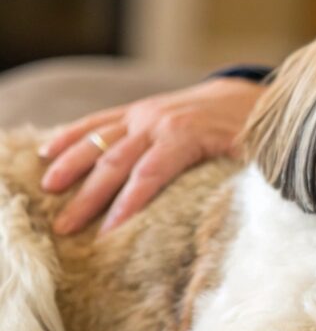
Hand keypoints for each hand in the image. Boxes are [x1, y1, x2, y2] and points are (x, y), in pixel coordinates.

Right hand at [40, 76, 264, 234]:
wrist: (246, 95)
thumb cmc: (252, 135)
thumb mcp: (253, 159)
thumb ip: (242, 185)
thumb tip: (234, 219)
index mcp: (186, 135)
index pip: (150, 175)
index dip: (128, 206)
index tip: (108, 235)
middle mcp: (158, 121)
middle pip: (116, 162)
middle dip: (90, 197)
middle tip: (67, 228)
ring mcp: (143, 114)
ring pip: (99, 139)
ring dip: (71, 165)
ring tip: (48, 190)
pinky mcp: (136, 111)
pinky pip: (97, 122)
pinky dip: (71, 135)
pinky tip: (47, 152)